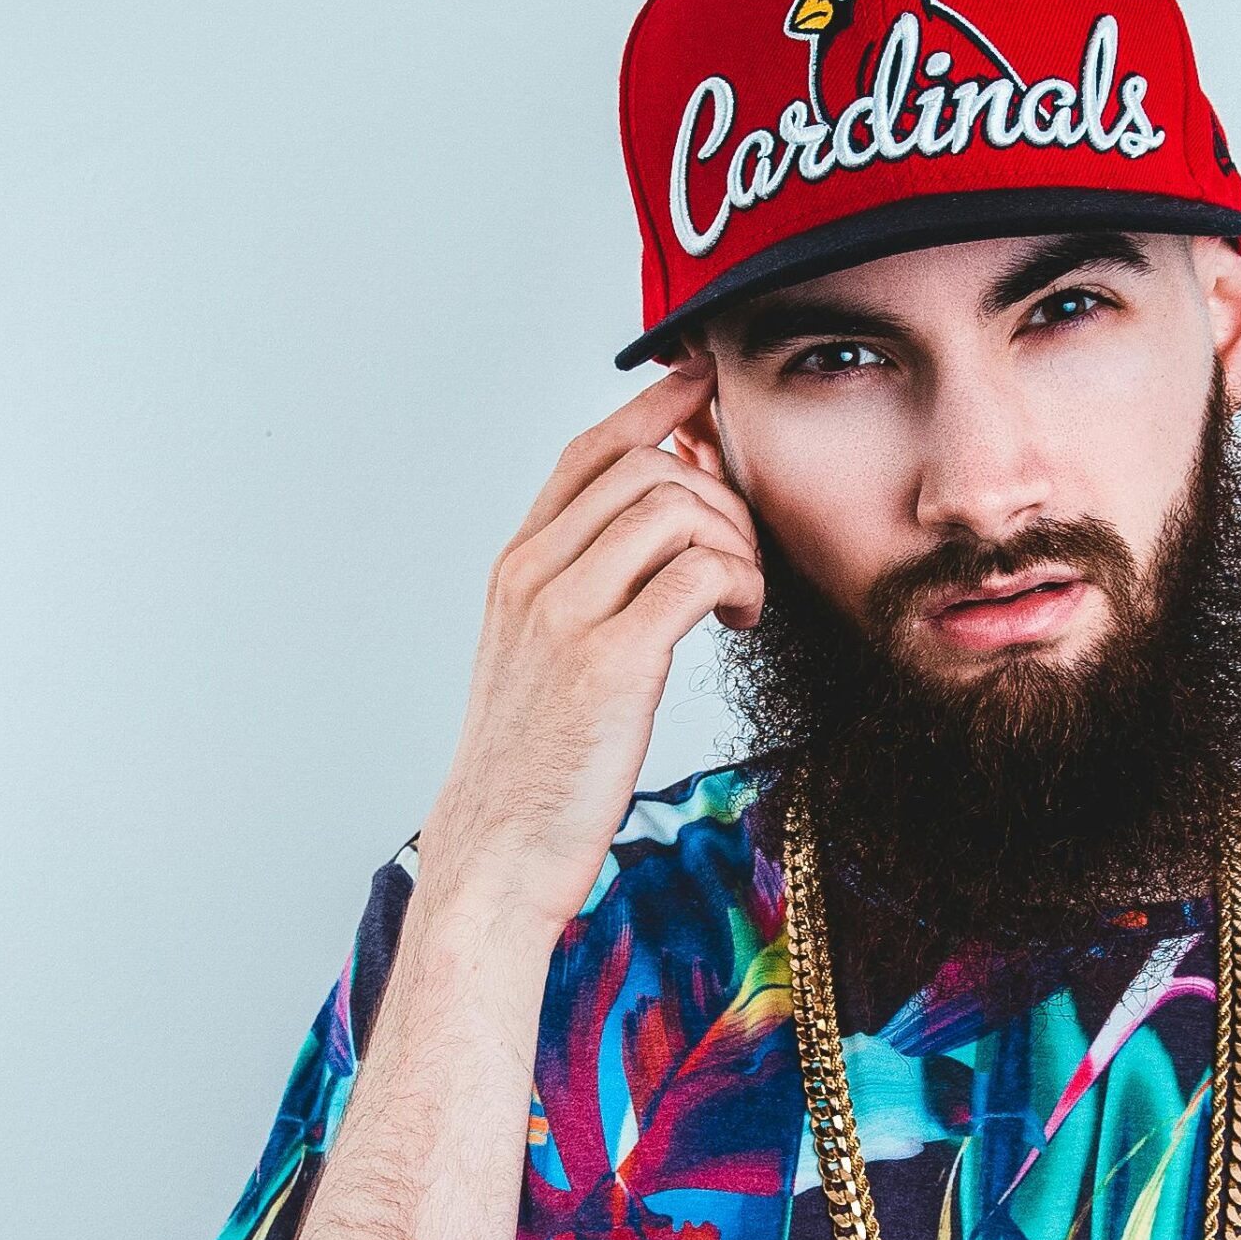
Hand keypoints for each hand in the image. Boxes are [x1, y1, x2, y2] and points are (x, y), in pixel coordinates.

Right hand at [418, 360, 762, 936]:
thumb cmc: (533, 768)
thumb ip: (581, 596)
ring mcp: (567, 615)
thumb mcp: (540, 663)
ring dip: (735, 540)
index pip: (588, 451)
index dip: (654, 408)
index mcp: (518, 569)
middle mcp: (534, 576)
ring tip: (742, 595)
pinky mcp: (610, 662)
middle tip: (743, 556)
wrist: (498, 852)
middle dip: (720, 495)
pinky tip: (739, 618)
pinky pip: (698, 570)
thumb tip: (649, 551)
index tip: (703, 388)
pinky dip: (739, 581)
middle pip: (646, 467)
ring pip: (676, 506)